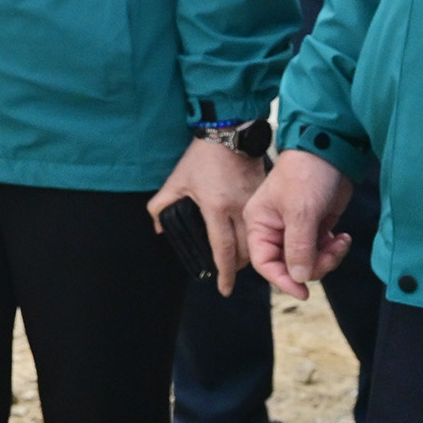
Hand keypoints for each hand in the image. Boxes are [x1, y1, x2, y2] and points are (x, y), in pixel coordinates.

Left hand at [150, 136, 268, 296]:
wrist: (230, 133)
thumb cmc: (201, 158)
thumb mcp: (176, 181)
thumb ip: (161, 206)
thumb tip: (158, 229)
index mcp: (216, 207)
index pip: (222, 250)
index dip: (224, 273)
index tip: (224, 290)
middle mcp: (239, 209)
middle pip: (246, 250)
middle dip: (238, 267)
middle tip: (229, 274)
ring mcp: (255, 203)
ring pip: (258, 240)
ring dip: (250, 254)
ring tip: (238, 260)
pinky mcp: (264, 196)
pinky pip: (264, 224)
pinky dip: (259, 236)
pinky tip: (251, 240)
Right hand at [246, 149, 356, 297]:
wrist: (331, 152)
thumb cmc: (306, 175)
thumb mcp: (301, 212)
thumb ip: (298, 247)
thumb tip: (299, 277)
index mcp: (259, 224)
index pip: (264, 262)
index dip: (282, 279)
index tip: (303, 291)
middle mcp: (274, 229)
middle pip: (289, 265)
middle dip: (313, 265)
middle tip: (330, 254)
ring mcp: (296, 229)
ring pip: (308, 260)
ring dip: (327, 258)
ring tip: (339, 243)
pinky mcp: (315, 226)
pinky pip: (322, 251)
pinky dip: (334, 249)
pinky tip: (343, 237)